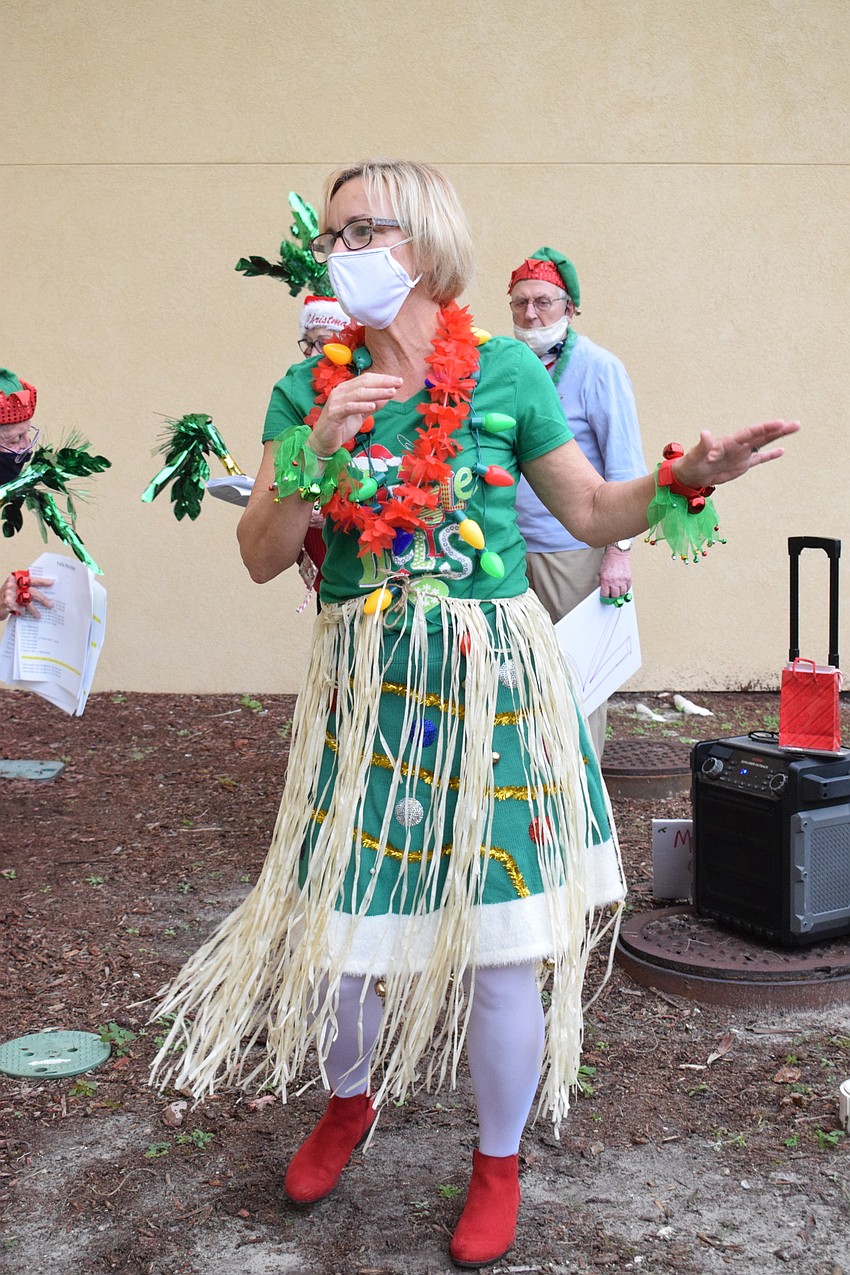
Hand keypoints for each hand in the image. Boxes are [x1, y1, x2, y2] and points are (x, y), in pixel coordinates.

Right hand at [0, 573, 53, 620]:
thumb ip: (25, 587)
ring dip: (34, 610)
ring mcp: (10, 593)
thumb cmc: (6, 597)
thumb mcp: (14, 589)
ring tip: (38, 615)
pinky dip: (21, 611)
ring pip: (27, 602)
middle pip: (32, 591)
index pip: (31, 579)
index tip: (52, 582)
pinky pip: (20, 608)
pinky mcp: (8, 603)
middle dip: (43, 599)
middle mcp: (13, 584)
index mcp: (15, 578)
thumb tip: (43, 591)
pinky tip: (20, 612)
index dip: (42, 581)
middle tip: (50, 605)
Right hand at [309, 372, 402, 454]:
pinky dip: (361, 406)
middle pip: (364, 383)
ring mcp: (336, 402)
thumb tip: (387, 397)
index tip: (398, 380)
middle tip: (399, 383)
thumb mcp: (360, 415)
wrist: (323, 442)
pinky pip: (349, 407)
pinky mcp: (334, 414)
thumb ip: (371, 406)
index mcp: (346, 389)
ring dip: (376, 392)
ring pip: (358, 393)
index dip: (382, 379)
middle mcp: (340, 392)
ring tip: (391, 393)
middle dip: (383, 382)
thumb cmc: (341, 427)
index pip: (366, 379)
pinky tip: (373, 405)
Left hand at [599, 546, 632, 599]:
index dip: (605, 598)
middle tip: (612, 597)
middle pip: (615, 596)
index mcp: (606, 580)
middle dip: (613, 597)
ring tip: (617, 592)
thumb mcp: (602, 572)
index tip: (605, 599)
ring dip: (620, 594)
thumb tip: (604, 590)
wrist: (617, 553)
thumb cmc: (609, 561)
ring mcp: (622, 580)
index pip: (605, 594)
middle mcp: (614, 581)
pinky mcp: (628, 578)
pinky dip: (625, 589)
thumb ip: (602, 582)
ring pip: (622, 593)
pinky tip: (623, 588)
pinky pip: (628, 588)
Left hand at [673, 420, 799, 489]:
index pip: (749, 433)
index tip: (779, 423)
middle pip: (761, 436)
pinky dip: (769, 455)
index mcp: (728, 442)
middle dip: (778, 430)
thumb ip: (703, 445)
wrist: (689, 475)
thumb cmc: (690, 464)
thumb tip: (705, 433)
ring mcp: (741, 455)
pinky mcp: (741, 465)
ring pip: (763, 444)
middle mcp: (738, 446)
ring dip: (778, 438)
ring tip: (794, 428)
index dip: (764, 428)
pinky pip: (758, 459)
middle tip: (796, 424)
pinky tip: (782, 450)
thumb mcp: (695, 456)